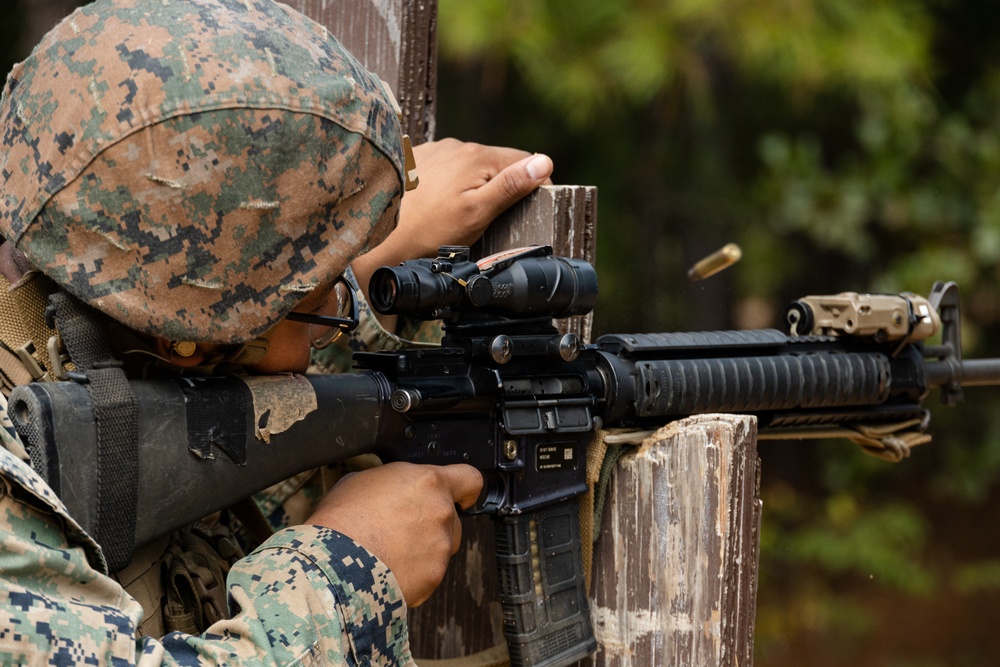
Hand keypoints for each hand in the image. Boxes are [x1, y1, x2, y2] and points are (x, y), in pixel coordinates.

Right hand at [306, 462, 483, 606]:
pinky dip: (415, 573)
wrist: (333, 563)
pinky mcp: (434, 576)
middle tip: (402, 530)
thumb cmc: (342, 520)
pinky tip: (389, 569)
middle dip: (433, 525)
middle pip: (452, 518)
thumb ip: (393, 483)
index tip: (462, 497)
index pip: (469, 479)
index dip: (465, 489)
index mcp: (428, 482)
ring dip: (424, 550)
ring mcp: (441, 546)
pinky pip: (430, 573)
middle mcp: (441, 512)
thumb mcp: (363, 481)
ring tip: (389, 552)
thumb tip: (395, 490)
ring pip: (441, 547)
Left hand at [351, 139, 553, 305]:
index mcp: (477, 156)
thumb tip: (545, 162)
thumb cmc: (427, 232)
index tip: (534, 207)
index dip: (536, 183)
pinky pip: (446, 168)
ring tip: (465, 215)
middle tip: (497, 219)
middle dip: (504, 185)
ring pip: (470, 165)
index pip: (524, 160)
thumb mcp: (477, 213)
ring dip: (476, 184)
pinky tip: (440, 206)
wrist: (375, 238)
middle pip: (496, 162)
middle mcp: (455, 145)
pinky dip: (451, 184)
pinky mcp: (416, 160)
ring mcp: (434, 150)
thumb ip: (511, 186)